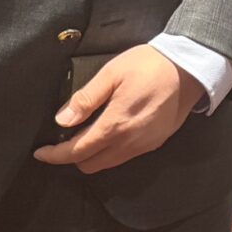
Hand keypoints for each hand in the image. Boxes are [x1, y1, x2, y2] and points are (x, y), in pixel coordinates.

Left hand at [34, 44, 199, 173]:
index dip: (55, 155)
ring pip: (108, 163)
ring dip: (92, 155)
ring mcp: (144, 145)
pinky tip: (109, 132)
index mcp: (114, 125)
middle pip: (90, 165)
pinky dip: (111, 151)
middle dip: (71, 158)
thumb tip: (62, 120)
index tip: (41, 153)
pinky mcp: (155, 143)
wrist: (190, 69)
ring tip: (83, 135)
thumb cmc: (150, 66)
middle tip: (61, 140)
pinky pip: (125, 156)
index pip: (76, 151)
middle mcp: (129, 142)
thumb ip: (86, 99)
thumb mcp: (111, 74)